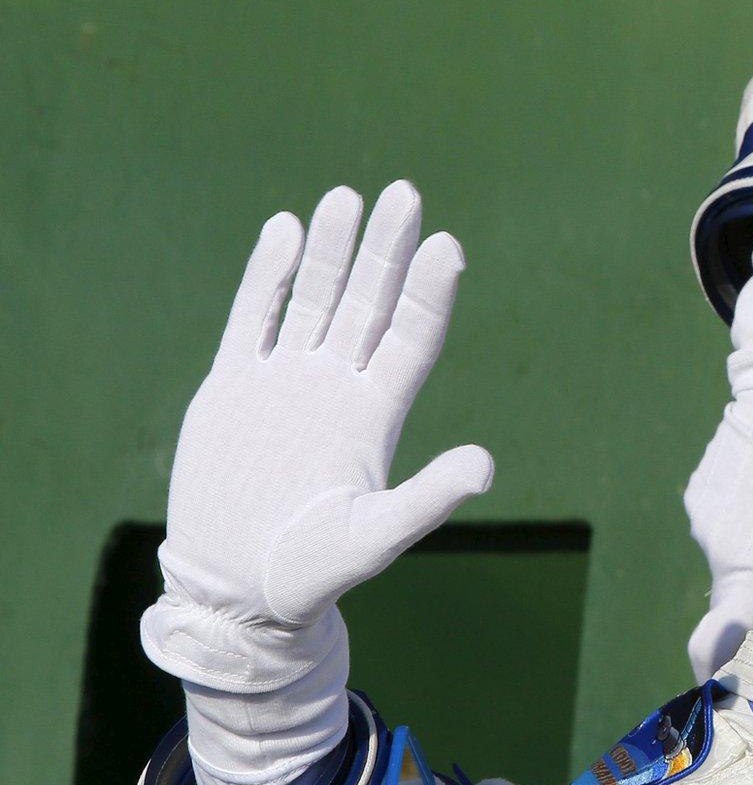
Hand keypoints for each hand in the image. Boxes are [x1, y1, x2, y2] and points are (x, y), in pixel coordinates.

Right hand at [142, 181, 492, 692]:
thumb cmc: (312, 574)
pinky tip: (287, 231)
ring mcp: (286, 383)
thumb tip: (486, 465)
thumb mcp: (374, 538)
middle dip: (388, 250)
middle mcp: (337, 389)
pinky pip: (254, 319)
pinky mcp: (234, 387)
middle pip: (370, 304)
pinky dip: (268, 276)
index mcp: (376, 417)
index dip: (431, 293)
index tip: (449, 246)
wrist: (237, 592)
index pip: (411, 340)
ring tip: (349, 196)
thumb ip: (428, 499)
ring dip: (333, 251)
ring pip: (314, 299)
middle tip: (406, 192)